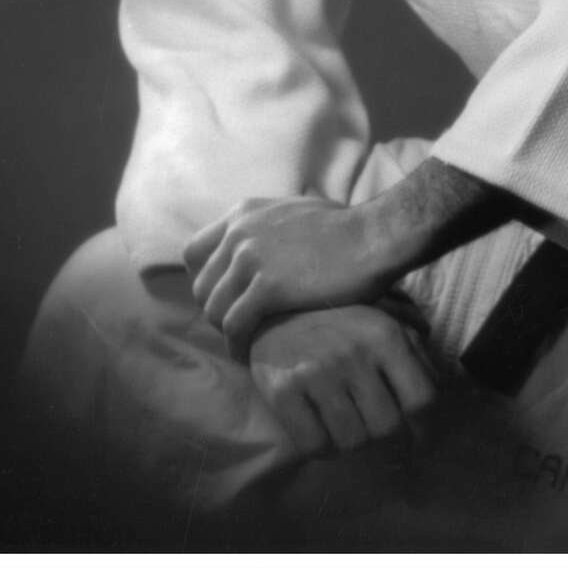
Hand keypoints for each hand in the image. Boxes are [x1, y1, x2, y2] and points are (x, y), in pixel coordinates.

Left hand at [184, 194, 388, 347]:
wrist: (373, 236)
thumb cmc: (346, 227)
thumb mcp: (295, 211)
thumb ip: (269, 226)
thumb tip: (265, 239)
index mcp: (244, 213)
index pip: (194, 252)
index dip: (205, 281)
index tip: (225, 298)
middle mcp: (239, 232)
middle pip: (202, 286)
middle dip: (218, 311)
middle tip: (240, 328)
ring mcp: (250, 259)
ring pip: (213, 309)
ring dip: (227, 332)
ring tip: (247, 343)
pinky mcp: (266, 288)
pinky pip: (234, 327)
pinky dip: (238, 346)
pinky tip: (250, 356)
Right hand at [248, 303, 436, 456]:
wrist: (270, 307)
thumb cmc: (336, 316)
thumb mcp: (382, 316)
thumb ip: (415, 345)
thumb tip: (443, 385)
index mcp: (385, 334)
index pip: (422, 400)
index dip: (424, 425)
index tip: (416, 433)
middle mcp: (354, 353)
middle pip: (387, 427)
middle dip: (382, 432)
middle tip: (370, 423)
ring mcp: (317, 372)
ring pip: (352, 442)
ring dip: (350, 441)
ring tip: (343, 422)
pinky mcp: (283, 390)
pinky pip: (314, 445)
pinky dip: (319, 446)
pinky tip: (318, 426)